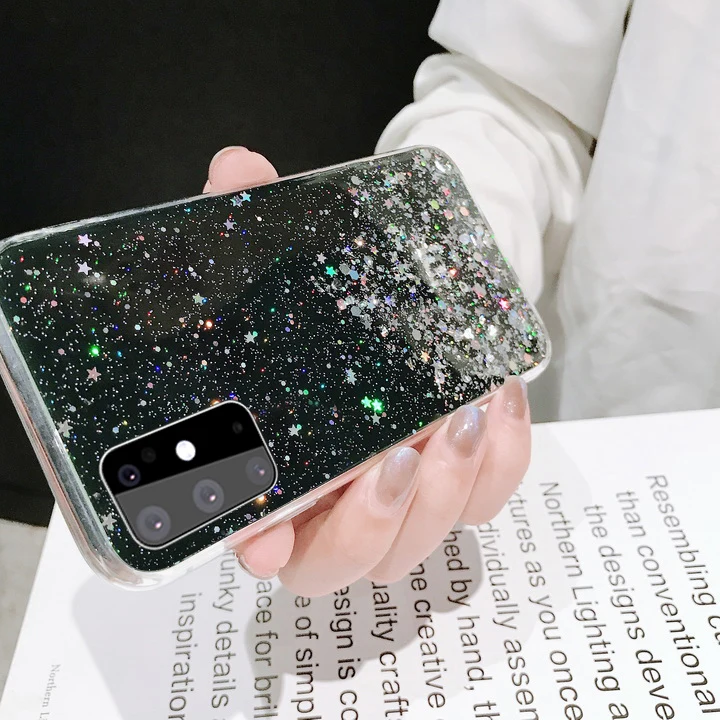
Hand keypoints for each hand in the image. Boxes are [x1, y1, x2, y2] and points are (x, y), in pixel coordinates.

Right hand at [204, 146, 531, 596]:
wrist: (414, 278)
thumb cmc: (339, 278)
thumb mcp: (288, 247)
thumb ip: (252, 213)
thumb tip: (235, 170)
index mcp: (281, 459)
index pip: (259, 534)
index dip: (260, 550)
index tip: (265, 545)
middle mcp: (337, 492)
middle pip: (344, 565)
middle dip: (369, 527)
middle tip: (391, 458)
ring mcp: (403, 491)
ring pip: (419, 544)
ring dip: (442, 493)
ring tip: (460, 416)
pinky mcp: (461, 474)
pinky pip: (488, 501)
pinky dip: (500, 464)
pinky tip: (496, 402)